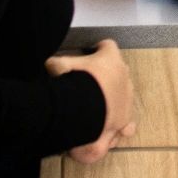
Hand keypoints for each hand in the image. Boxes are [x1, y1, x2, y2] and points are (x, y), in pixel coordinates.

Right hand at [46, 39, 137, 162]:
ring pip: (124, 98)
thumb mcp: (60, 67)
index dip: (100, 50)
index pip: (108, 47)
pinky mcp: (124, 121)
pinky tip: (105, 129)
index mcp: (110, 59)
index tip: (92, 54)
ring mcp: (126, 101)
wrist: (82, 109)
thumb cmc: (73, 82)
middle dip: (107, 77)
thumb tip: (51, 65)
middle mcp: (124, 78)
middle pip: (119, 72)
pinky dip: (115, 127)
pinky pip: (124, 125)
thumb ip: (58, 64)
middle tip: (90, 84)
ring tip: (99, 108)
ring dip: (113, 101)